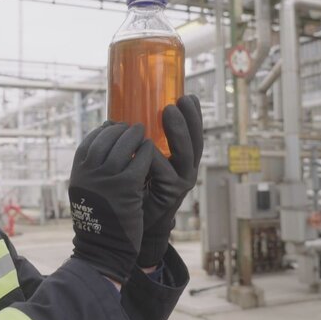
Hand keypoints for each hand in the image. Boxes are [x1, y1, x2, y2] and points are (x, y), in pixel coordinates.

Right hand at [69, 122, 153, 282]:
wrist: (103, 247)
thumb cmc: (98, 220)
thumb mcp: (85, 191)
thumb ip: (90, 171)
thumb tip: (101, 149)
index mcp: (78, 172)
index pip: (90, 141)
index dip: (103, 131)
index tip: (113, 127)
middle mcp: (89, 172)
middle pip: (106, 139)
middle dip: (120, 129)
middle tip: (132, 127)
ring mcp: (107, 178)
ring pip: (124, 145)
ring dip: (134, 135)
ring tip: (142, 132)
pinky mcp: (126, 187)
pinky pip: (140, 160)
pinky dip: (146, 151)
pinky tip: (150, 149)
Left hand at [137, 95, 203, 267]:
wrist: (130, 225)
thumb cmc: (133, 189)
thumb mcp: (139, 161)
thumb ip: (139, 144)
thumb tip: (124, 112)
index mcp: (181, 161)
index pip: (193, 134)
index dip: (192, 115)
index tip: (186, 94)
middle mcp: (186, 171)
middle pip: (195, 141)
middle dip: (190, 119)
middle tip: (181, 98)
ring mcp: (181, 184)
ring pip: (186, 155)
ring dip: (178, 132)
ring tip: (169, 111)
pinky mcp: (170, 196)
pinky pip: (164, 173)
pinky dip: (155, 158)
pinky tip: (148, 145)